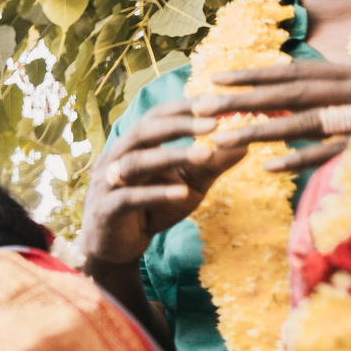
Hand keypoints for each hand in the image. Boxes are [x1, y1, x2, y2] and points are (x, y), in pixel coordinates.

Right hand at [77, 100, 236, 269]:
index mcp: (133, 146)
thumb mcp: (190, 185)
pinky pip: (129, 198)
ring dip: (171, 156)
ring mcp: (107, 184)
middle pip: (143, 132)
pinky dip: (156, 194)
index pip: (155, 117)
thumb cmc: (153, 210)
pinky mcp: (106, 211)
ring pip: (135, 162)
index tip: (215, 102)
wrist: (117, 247)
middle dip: (179, 125)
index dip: (183, 108)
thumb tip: (245, 143)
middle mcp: (116, 159)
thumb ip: (211, 165)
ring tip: (205, 154)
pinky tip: (181, 192)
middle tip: (214, 123)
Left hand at [195, 62, 350, 174]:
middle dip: (244, 100)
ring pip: (304, 123)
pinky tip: (267, 166)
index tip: (215, 79)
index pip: (294, 73)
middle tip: (200, 107)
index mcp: (349, 76)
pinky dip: (299, 159)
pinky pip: (329, 153)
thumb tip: (275, 103)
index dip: (254, 75)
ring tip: (220, 140)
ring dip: (260, 131)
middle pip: (291, 94)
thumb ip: (324, 94)